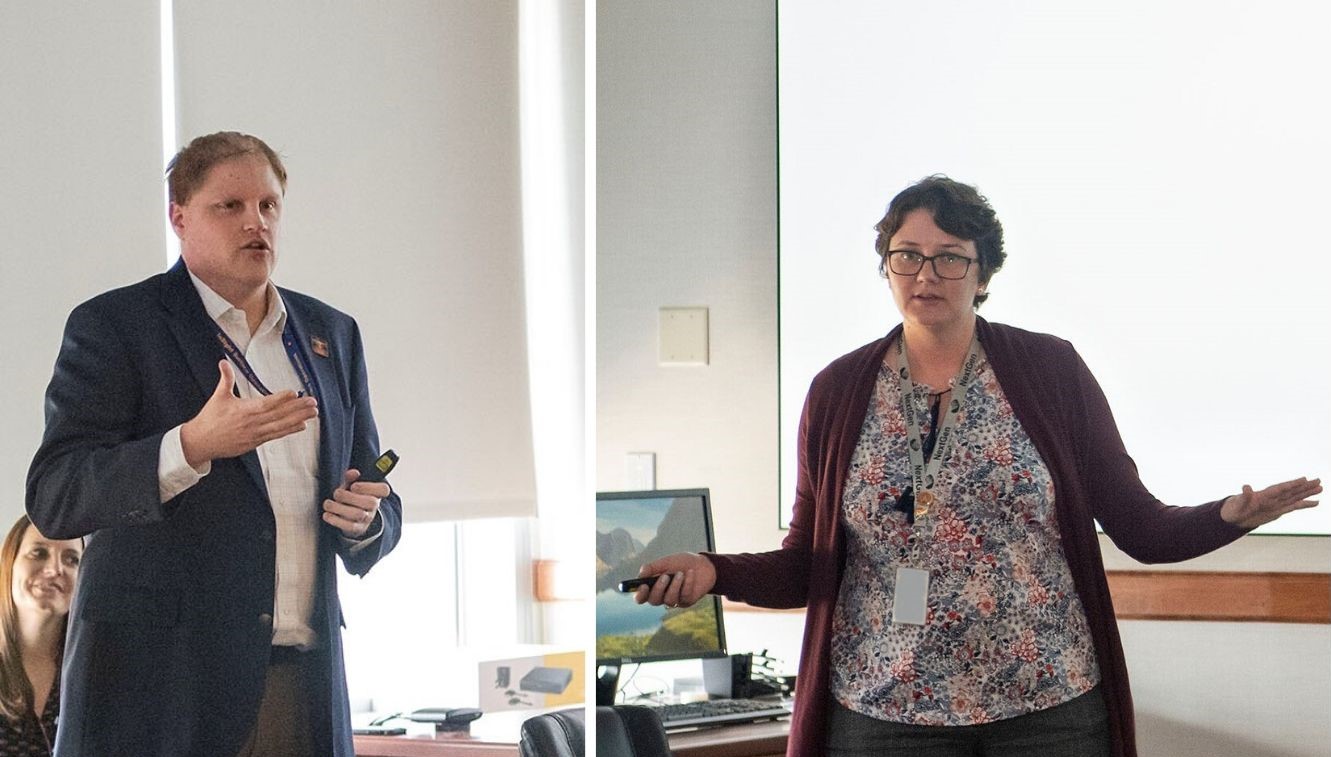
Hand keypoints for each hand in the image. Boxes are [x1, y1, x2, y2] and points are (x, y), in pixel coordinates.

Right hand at [180, 361, 318, 467]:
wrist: (201, 442)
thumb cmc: (210, 419)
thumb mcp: (218, 397)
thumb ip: (225, 379)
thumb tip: (223, 362)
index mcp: (244, 410)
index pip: (266, 403)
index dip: (281, 398)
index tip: (295, 393)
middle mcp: (253, 423)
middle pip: (279, 415)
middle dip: (298, 408)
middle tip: (313, 402)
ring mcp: (256, 434)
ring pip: (281, 426)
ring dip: (298, 419)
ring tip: (313, 413)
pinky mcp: (256, 442)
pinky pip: (276, 435)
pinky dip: (289, 430)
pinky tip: (302, 425)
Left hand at [322, 468, 389, 537]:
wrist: (352, 517)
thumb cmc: (353, 497)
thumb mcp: (352, 485)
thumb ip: (351, 478)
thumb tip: (353, 473)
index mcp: (376, 493)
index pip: (383, 490)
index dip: (369, 487)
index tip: (354, 486)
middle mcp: (374, 506)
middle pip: (370, 502)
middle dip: (350, 497)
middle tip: (337, 493)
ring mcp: (367, 518)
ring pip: (358, 514)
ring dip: (339, 508)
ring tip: (328, 504)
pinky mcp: (357, 528)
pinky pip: (349, 526)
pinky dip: (335, 520)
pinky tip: (327, 515)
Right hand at [633, 552, 716, 608]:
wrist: (704, 564)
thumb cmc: (683, 563)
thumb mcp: (666, 561)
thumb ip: (652, 568)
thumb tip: (640, 574)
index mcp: (653, 586)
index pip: (641, 597)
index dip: (640, 595)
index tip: (642, 586)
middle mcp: (662, 596)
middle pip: (653, 601)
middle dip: (658, 589)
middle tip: (665, 576)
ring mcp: (675, 600)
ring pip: (669, 600)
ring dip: (674, 585)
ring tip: (680, 573)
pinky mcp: (687, 601)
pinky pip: (684, 596)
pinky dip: (687, 583)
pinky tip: (690, 573)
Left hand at [1220, 477, 1321, 528]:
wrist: (1233, 517)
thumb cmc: (1234, 509)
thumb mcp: (1238, 504)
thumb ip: (1244, 496)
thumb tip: (1246, 486)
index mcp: (1264, 495)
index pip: (1280, 488)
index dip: (1291, 484)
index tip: (1303, 479)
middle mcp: (1272, 498)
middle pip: (1291, 491)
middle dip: (1305, 487)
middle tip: (1319, 480)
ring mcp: (1276, 504)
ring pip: (1295, 497)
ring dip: (1307, 493)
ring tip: (1320, 488)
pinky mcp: (1278, 511)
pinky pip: (1294, 507)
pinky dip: (1304, 504)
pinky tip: (1315, 502)